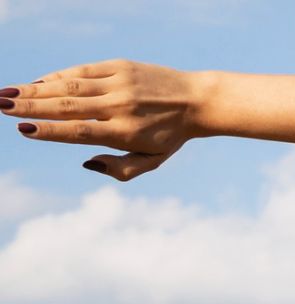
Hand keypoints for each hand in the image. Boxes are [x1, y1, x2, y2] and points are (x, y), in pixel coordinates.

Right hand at [3, 58, 204, 180]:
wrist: (197, 101)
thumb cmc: (170, 136)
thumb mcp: (152, 161)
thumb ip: (121, 169)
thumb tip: (86, 163)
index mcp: (126, 132)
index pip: (81, 132)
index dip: (51, 131)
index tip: (24, 129)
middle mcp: (121, 106)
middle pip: (68, 107)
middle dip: (30, 106)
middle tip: (0, 106)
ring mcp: (120, 84)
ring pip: (70, 86)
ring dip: (35, 89)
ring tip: (7, 94)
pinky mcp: (120, 67)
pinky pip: (82, 72)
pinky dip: (57, 77)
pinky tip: (37, 83)